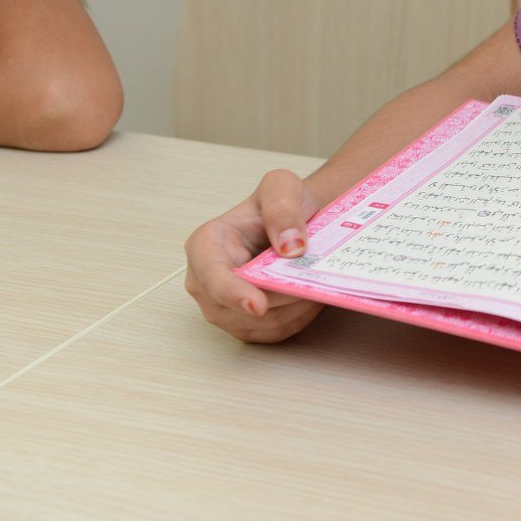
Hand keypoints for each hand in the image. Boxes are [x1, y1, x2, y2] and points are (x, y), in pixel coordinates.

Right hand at [184, 168, 325, 342]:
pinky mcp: (243, 324)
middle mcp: (205, 281)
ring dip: (293, 310)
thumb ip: (283, 209)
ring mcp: (221, 307)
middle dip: (281, 298)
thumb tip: (290, 247)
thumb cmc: (280, 203)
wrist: (292, 222)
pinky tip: (310, 297)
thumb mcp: (282, 187)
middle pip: (238, 308)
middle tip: (314, 281)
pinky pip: (272, 333)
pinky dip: (296, 319)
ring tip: (315, 283)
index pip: (212, 275)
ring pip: (259, 325)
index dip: (233, 293)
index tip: (258, 304)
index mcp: (205, 245)